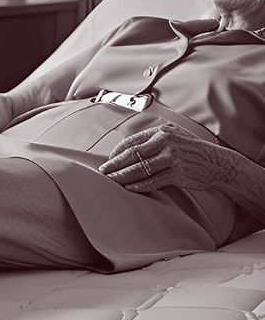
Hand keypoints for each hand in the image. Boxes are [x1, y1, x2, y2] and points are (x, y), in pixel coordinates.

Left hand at [98, 124, 237, 192]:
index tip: (108, 159)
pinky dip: (140, 185)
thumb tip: (128, 148)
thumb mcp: (173, 135)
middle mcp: (165, 142)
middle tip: (103, 170)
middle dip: (115, 163)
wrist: (217, 162)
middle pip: (132, 154)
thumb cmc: (191, 150)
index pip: (132, 142)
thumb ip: (153, 139)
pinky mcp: (178, 173)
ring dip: (123, 175)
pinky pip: (154, 180)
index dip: (117, 152)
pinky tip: (129, 187)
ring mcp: (172, 158)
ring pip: (140, 168)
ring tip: (112, 180)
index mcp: (161, 131)